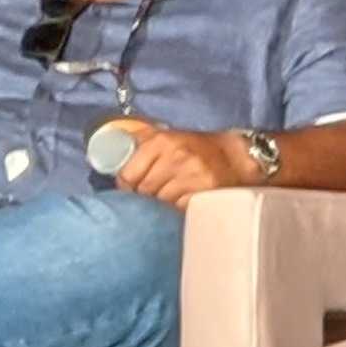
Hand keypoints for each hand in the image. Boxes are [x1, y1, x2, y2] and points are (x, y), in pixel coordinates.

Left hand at [104, 121, 260, 205]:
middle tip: (150, 197)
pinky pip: (178, 209)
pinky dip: (177, 209)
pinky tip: (181, 204)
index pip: (127, 174)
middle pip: (143, 191)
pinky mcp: (205, 191)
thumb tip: (109, 155)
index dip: (126, 186)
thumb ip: (140, 143)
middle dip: (143, 197)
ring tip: (167, 200)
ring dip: (160, 204)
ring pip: (160, 202)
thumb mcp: (168, 137)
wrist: (236, 156)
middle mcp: (176, 156)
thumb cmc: (197, 149)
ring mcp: (192, 174)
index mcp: (161, 141)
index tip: (131, 190)